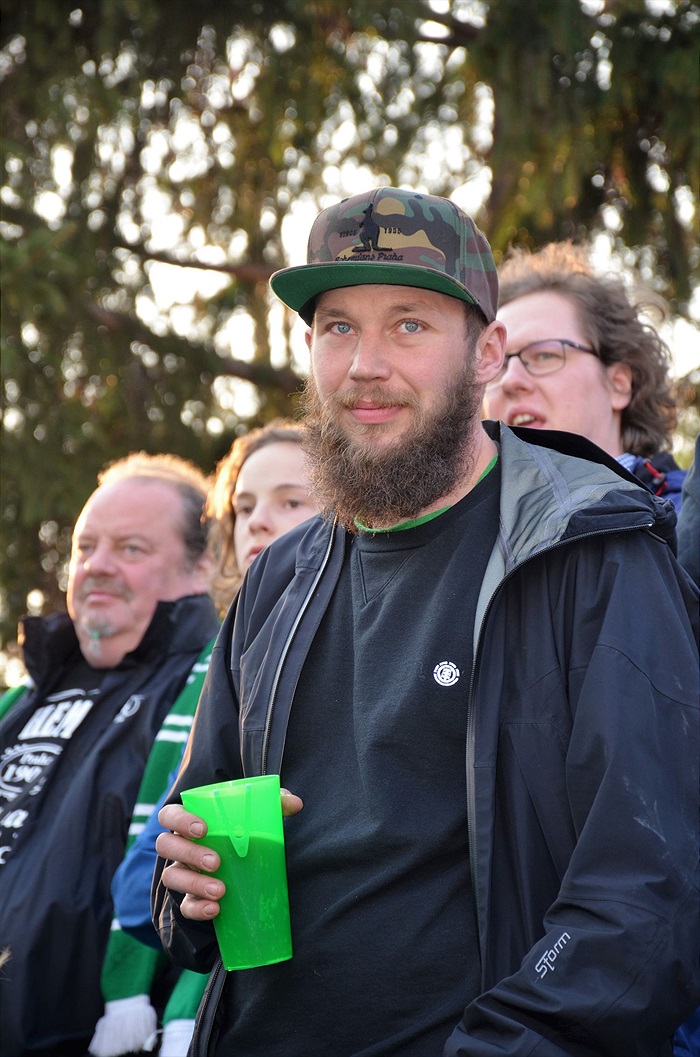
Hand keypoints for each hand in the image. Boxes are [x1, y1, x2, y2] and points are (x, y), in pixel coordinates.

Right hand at [156, 789, 302, 920]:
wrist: (243, 871)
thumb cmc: (244, 834)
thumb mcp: (259, 817)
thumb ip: (275, 805)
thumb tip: (296, 804)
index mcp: (191, 822)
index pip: (170, 814)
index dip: (180, 819)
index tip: (203, 829)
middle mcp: (180, 846)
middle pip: (167, 845)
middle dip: (189, 853)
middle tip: (216, 862)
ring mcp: (182, 872)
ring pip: (171, 876)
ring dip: (193, 883)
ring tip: (220, 890)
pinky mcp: (189, 898)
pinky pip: (185, 906)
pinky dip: (197, 908)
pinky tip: (215, 909)